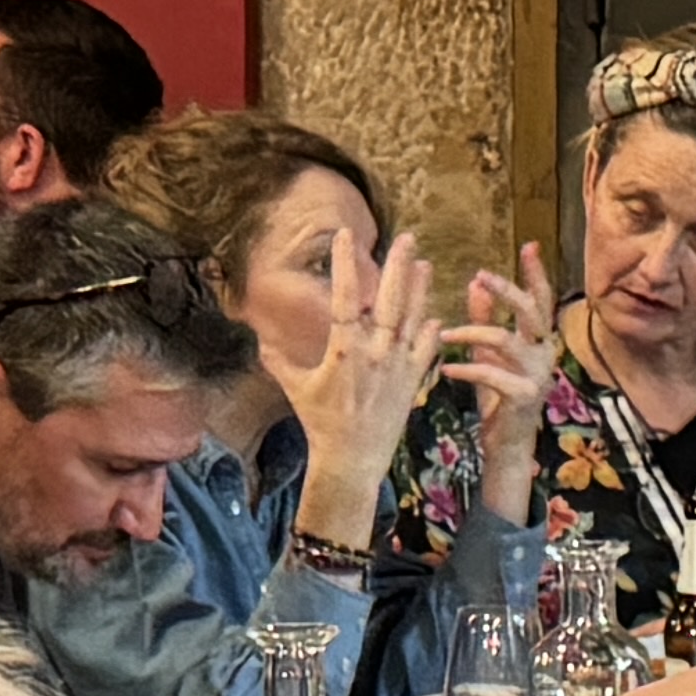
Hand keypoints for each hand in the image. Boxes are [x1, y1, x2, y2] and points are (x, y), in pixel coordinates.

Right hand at [267, 213, 448, 510]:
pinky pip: (426, 350)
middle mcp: (374, 352)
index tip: (346, 236)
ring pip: (412, 319)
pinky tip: (434, 315)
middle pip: (388, 300)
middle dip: (397, 267)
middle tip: (405, 238)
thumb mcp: (296, 388)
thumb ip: (280, 361)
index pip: (343, 296)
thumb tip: (261, 341)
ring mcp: (397, 366)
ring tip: (423, 263)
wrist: (351, 459)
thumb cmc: (320, 422)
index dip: (345, 264)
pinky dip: (431, 331)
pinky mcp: (412, 381)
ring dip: (419, 290)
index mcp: (344, 349)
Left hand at [448, 248, 560, 522]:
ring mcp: (538, 375)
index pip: (541, 300)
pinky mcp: (524, 396)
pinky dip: (467, 369)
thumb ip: (485, 320)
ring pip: (506, 339)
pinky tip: (447, 370)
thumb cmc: (499, 398)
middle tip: (480, 274)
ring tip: (444, 334)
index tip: (530, 245)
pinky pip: (492, 373)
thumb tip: (474, 282)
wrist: (507, 447)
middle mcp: (545, 354)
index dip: (536, 273)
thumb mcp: (490, 354)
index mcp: (539, 342)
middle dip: (507, 289)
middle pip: (531, 311)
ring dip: (471, 331)